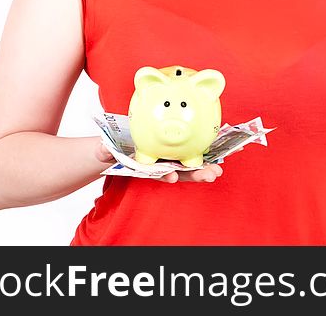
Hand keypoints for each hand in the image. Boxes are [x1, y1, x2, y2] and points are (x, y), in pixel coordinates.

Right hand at [92, 139, 222, 182]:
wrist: (116, 147)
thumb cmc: (112, 149)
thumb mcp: (105, 150)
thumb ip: (104, 151)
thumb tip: (101, 149)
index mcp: (146, 166)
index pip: (157, 173)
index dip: (165, 175)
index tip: (171, 177)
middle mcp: (161, 165)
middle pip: (180, 171)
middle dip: (195, 174)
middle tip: (211, 175)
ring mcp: (170, 159)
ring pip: (190, 164)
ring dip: (206, 166)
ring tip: (220, 169)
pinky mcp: (177, 151)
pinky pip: (194, 150)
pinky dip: (208, 150)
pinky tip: (224, 148)